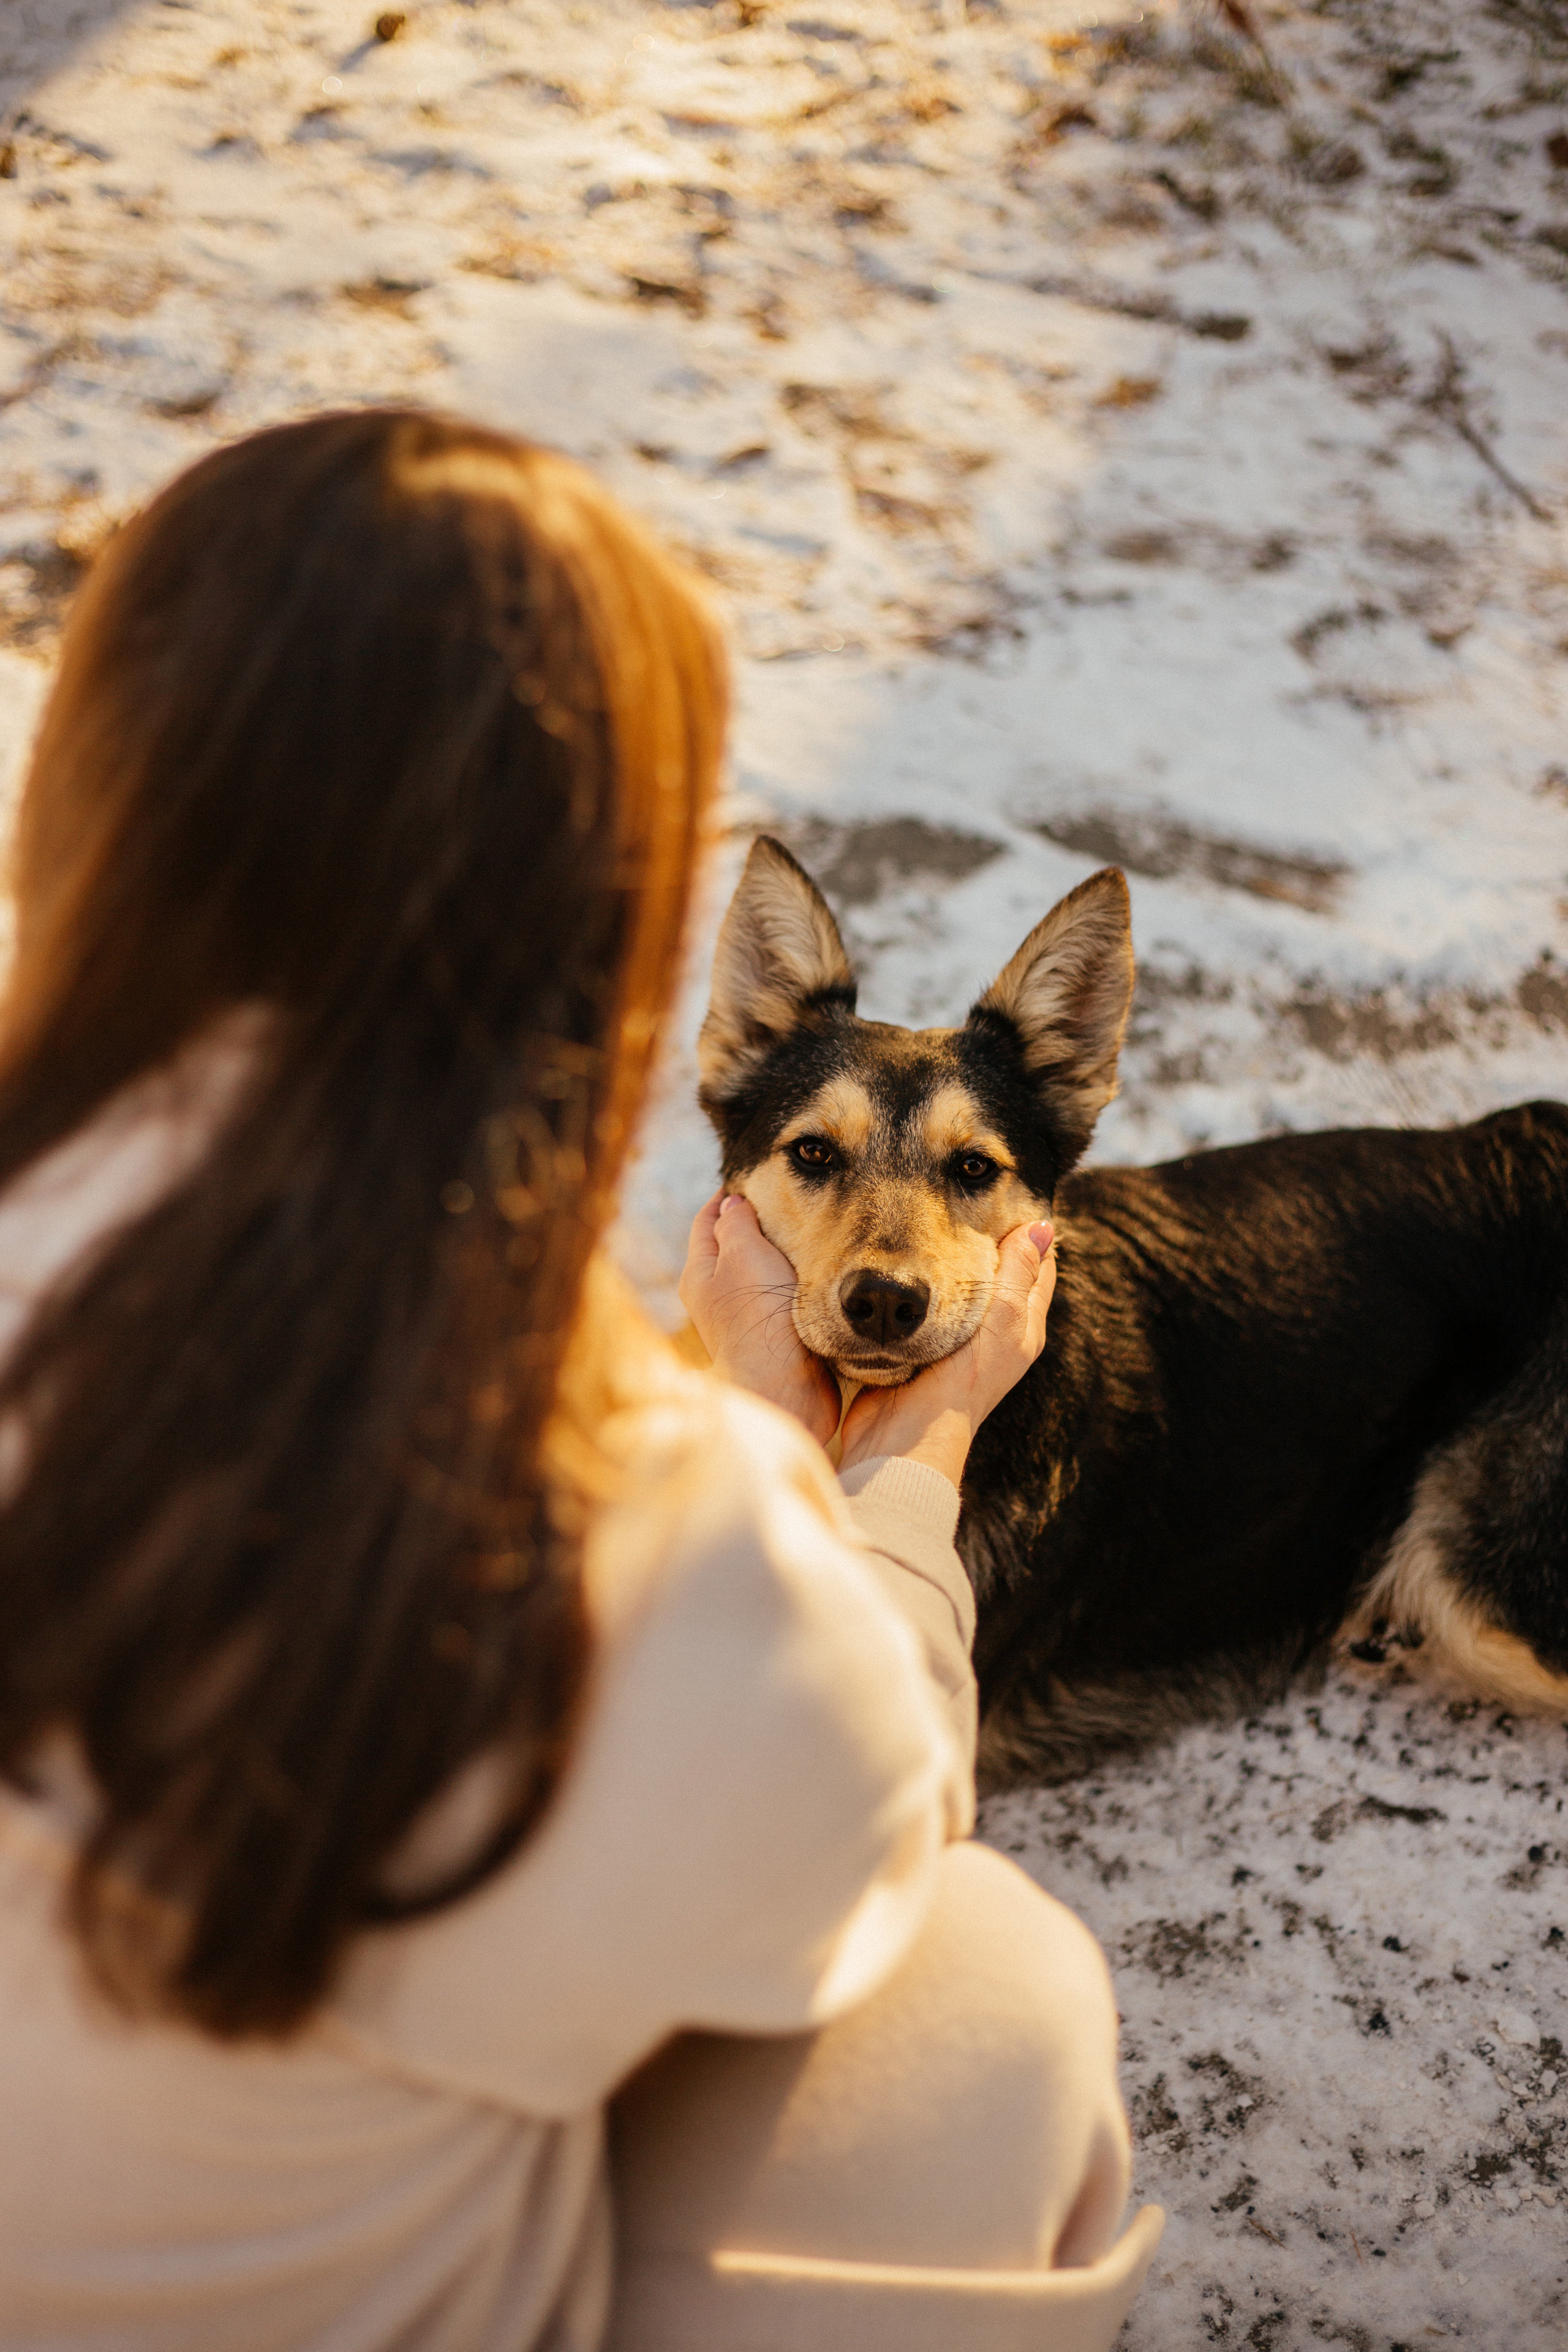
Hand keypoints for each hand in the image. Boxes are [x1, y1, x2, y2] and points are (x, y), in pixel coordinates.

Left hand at [678, 1191, 840, 1446]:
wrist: (784, 1389)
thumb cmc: (759, 1318)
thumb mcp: (743, 1254)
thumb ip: (736, 1223)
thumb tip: (731, 1203)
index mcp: (700, 1274)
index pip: (706, 1221)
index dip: (728, 1197)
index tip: (754, 1180)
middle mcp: (716, 1298)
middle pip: (732, 1247)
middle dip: (757, 1225)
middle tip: (789, 1204)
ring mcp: (743, 1320)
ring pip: (759, 1274)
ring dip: (779, 1256)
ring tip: (807, 1235)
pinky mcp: (772, 1339)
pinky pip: (780, 1301)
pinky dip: (794, 1285)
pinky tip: (817, 1277)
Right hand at [838, 1222, 1055, 1490]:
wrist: (905, 1436)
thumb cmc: (962, 1381)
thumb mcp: (1002, 1321)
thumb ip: (1018, 1272)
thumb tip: (1043, 1227)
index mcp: (1023, 1328)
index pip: (1038, 1269)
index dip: (1031, 1233)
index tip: (1009, 1194)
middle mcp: (993, 1335)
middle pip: (999, 1275)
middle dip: (988, 1239)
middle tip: (964, 1197)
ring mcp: (954, 1341)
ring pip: (959, 1286)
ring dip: (949, 1257)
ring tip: (933, 1216)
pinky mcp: (916, 1345)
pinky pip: (924, 1304)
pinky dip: (920, 1282)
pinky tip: (904, 1261)